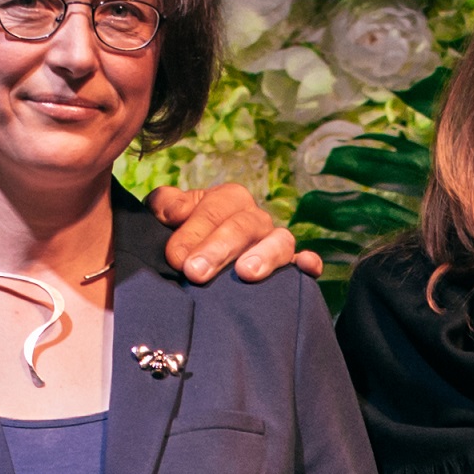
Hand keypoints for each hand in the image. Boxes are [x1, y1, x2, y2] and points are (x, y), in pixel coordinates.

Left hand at [147, 180, 306, 283]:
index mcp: (229, 199)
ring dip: (264, 256)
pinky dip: (308, 262)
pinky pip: (306, 262)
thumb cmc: (186, 236)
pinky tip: (307, 266)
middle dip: (218, 249)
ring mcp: (275, 242)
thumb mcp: (169, 216)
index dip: (194, 231)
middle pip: (243, 226)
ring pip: (279, 241)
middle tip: (195, 272)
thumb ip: (165, 205)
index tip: (175, 257)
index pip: (213, 210)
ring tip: (246, 273)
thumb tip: (172, 212)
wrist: (202, 260)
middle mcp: (256, 218)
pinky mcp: (292, 266)